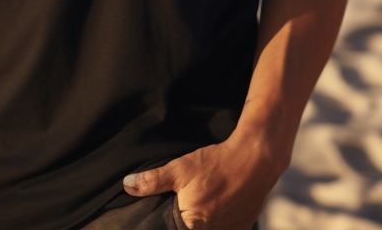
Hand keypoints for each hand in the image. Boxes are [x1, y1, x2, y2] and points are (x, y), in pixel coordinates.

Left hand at [122, 135, 284, 229]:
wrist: (255, 159)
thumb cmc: (216, 163)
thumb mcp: (181, 168)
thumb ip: (153, 180)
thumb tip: (127, 185)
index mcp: (192, 226)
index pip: (170, 229)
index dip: (168, 223)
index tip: (169, 212)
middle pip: (188, 229)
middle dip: (182, 221)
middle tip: (186, 203)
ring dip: (201, 222)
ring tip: (204, 204)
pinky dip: (216, 224)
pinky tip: (215, 209)